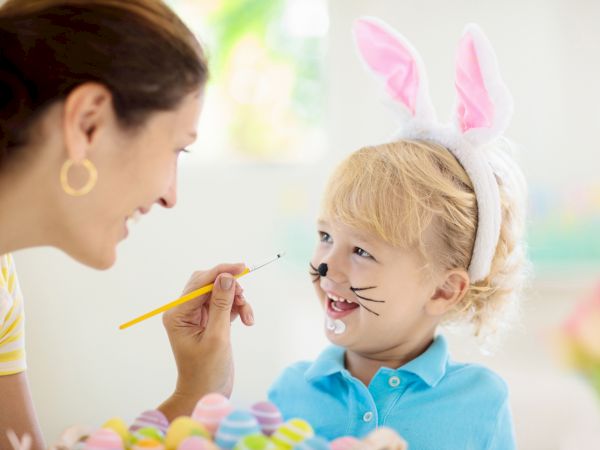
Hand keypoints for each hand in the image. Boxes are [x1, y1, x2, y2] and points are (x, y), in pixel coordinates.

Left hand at [158, 263, 253, 418]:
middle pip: (208, 283)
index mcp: (178, 314)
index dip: (221, 272)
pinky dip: (237, 308)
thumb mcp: (217, 337)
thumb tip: (226, 277)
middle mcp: (184, 311)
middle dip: (229, 287)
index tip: (242, 267)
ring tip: (247, 316)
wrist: (206, 394)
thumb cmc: (207, 371)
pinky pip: (224, 303)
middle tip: (244, 297)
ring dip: (236, 299)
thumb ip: (221, 305)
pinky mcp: (209, 320)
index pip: (199, 283)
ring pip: (219, 292)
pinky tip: (246, 320)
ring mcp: (196, 315)